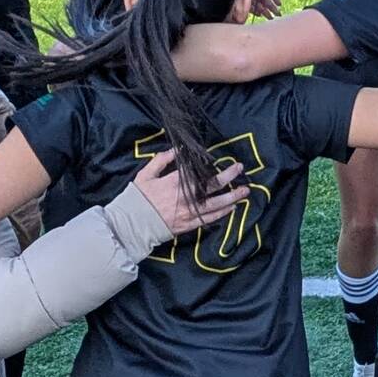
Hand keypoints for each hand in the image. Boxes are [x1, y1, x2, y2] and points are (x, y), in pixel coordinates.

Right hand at [129, 152, 246, 235]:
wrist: (132, 225)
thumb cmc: (138, 198)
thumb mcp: (146, 174)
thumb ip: (161, 161)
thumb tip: (176, 151)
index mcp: (175, 182)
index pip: (199, 171)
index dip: (210, 165)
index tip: (220, 159)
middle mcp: (186, 197)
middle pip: (212, 185)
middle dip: (228, 176)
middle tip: (240, 169)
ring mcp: (190, 212)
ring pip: (216, 204)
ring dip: (232, 197)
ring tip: (244, 191)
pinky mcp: (190, 225)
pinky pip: (210, 219)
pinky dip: (222, 213)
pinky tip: (231, 208)